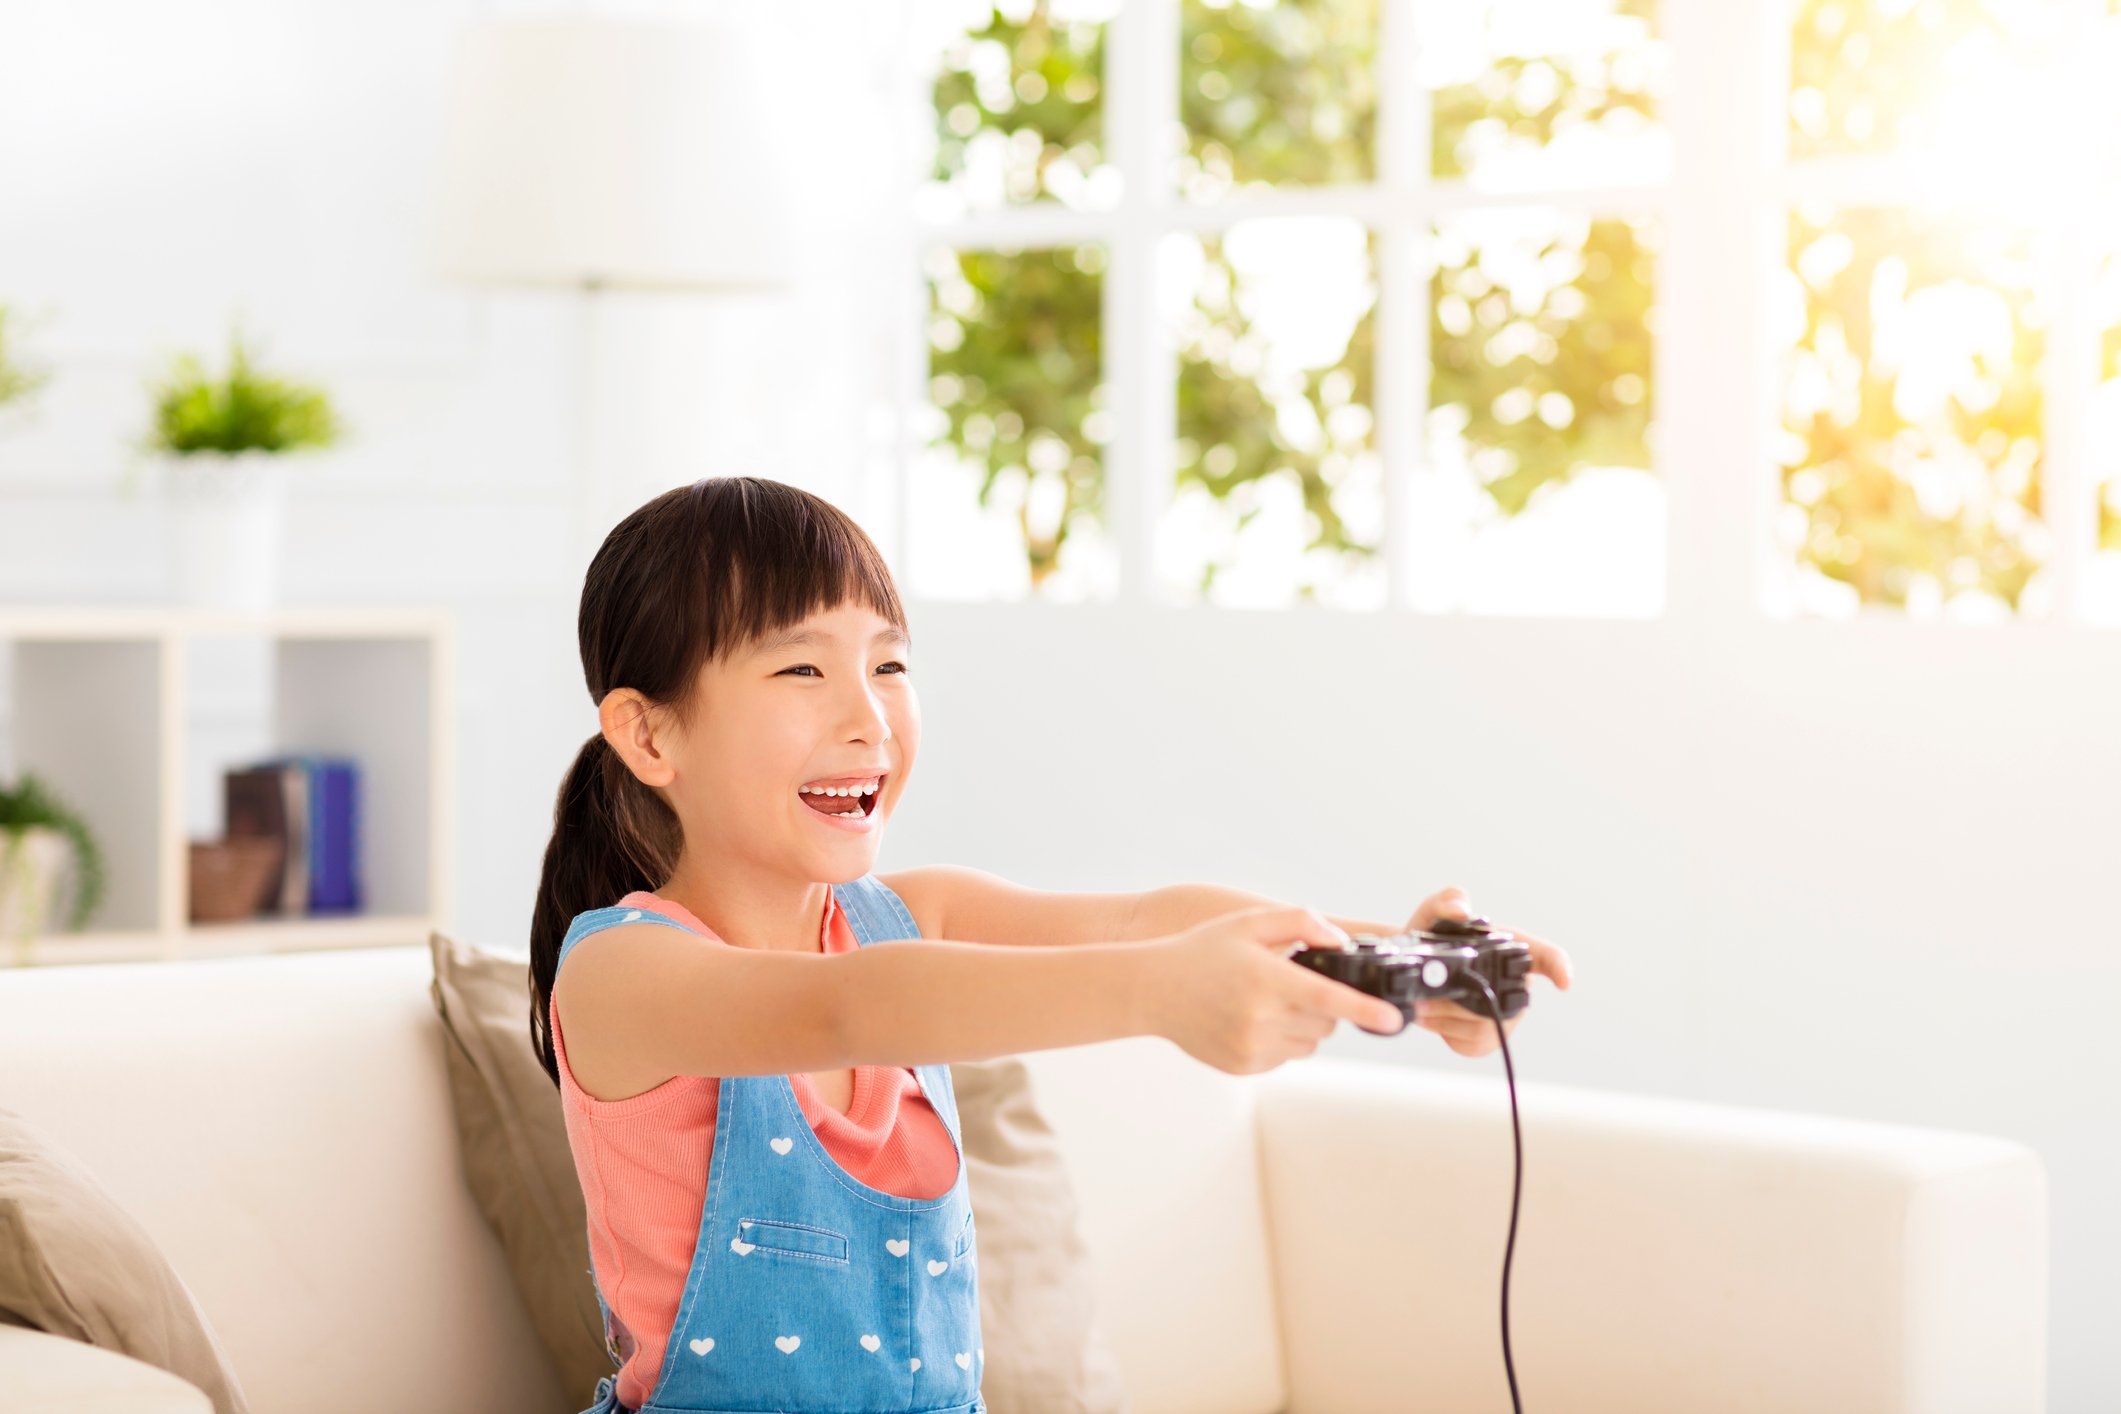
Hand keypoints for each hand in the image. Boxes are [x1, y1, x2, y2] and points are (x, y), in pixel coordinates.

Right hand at [1146, 904, 1408, 1075]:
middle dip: (1322, 1005)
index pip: (1328, 999)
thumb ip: (1299, 921)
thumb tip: (1341, 940)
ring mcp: (1251, 1047)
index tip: (1393, 1021)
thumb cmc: (1202, 950)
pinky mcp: (1244, 1066)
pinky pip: (1285, 1057)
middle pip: (1325, 1023)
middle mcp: (1260, 1019)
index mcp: (1266, 980)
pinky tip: (1250, 1019)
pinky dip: (1281, 1040)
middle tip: (1292, 984)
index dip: (1365, 1011)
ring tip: (1267, 1001)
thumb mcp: (1248, 921)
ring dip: (1303, 1025)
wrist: (1152, 990)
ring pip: (1309, 1043)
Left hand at [1401, 885, 1572, 1058]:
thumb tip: (1461, 911)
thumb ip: (1445, 901)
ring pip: (1482, 1029)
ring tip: (1423, 1003)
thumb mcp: (1432, 913)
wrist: (1412, 969)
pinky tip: (1433, 1017)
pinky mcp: (1489, 1040)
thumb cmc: (1431, 938)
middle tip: (1425, 995)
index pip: (1545, 956)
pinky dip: (1444, 1033)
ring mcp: (1506, 1014)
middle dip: (1456, 1002)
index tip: (1563, 982)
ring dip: (1444, 1018)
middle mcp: (1515, 983)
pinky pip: (1471, 1045)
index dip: (1559, 967)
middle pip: (1499, 1004)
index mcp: (1511, 948)